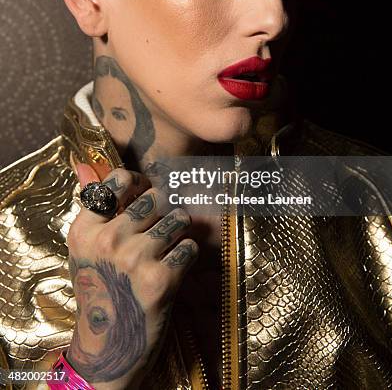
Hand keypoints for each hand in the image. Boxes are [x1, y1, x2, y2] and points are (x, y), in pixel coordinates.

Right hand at [66, 163, 198, 389]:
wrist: (108, 344)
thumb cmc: (99, 288)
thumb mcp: (85, 247)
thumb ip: (92, 206)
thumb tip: (84, 163)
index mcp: (85, 229)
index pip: (119, 181)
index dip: (139, 183)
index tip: (143, 194)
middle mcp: (108, 240)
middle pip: (155, 199)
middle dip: (164, 210)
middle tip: (161, 226)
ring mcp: (135, 259)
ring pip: (177, 219)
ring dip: (180, 231)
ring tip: (169, 245)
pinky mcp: (160, 280)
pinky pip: (190, 247)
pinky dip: (188, 254)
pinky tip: (175, 266)